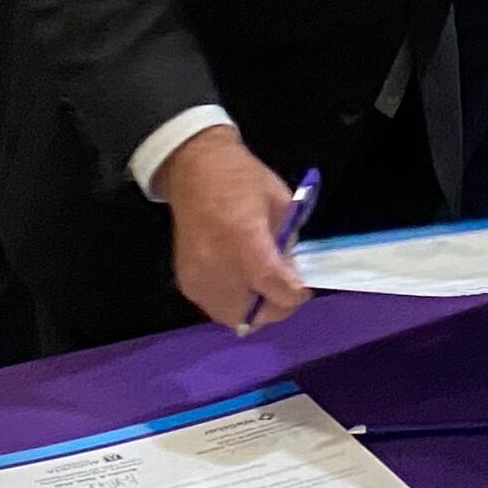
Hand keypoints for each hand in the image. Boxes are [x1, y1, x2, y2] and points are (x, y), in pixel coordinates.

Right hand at [162, 127, 308, 332]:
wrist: (195, 169)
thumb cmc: (243, 179)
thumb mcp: (280, 202)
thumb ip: (288, 243)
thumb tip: (293, 276)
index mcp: (245, 239)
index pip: (274, 287)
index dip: (295, 294)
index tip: (302, 288)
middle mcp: (217, 264)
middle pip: (254, 313)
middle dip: (276, 306)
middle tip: (285, 289)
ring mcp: (198, 276)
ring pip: (233, 317)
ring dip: (254, 308)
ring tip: (263, 286)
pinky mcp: (186, 281)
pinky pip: (214, 307)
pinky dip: (232, 302)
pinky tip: (240, 281)